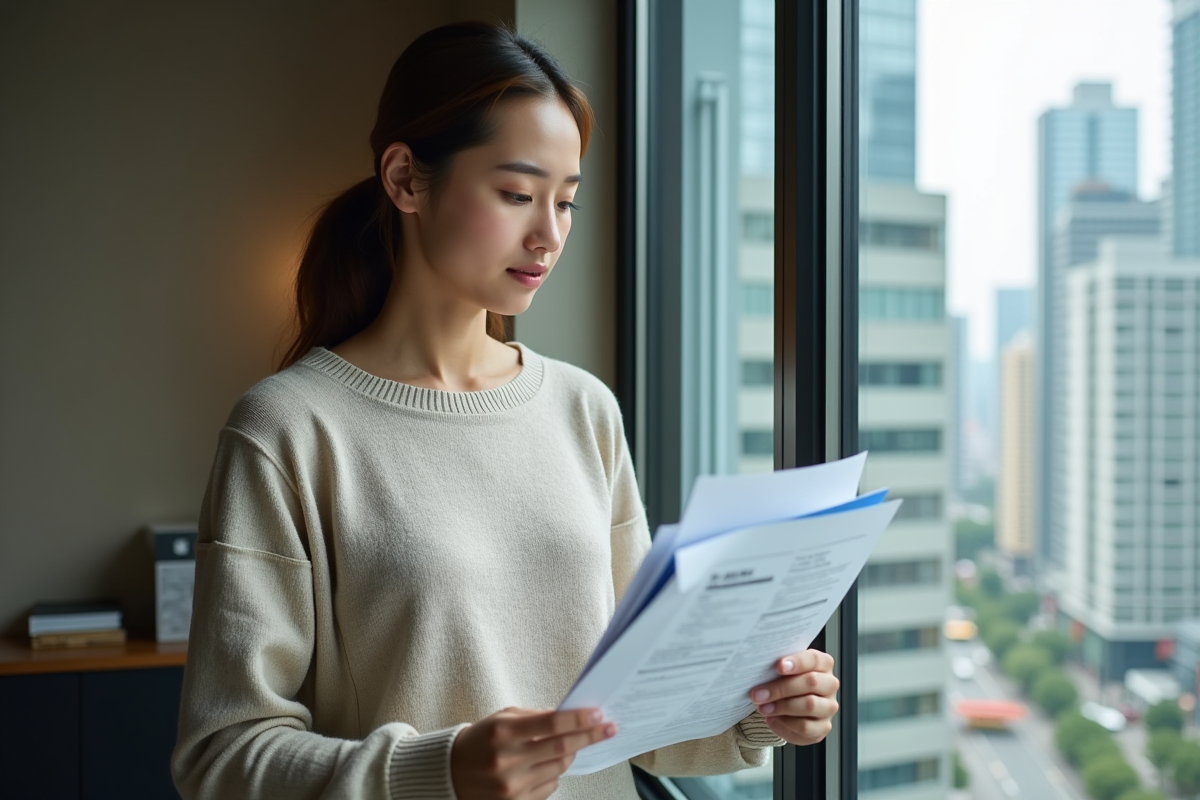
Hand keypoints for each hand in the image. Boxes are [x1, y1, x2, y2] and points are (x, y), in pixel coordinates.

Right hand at [451, 707, 616, 799]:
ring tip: (567, 745)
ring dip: (569, 754)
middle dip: (588, 736)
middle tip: (607, 728)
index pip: (551, 724)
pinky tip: (542, 765)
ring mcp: (511, 786)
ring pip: (559, 768)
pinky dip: (554, 773)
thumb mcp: (502, 718)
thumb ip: (535, 716)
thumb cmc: (480, 740)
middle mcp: (507, 761)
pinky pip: (550, 786)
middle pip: (561, 747)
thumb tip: (570, 716)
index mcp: (503, 733)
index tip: (598, 714)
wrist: (450, 773)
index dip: (578, 719)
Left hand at [749, 649, 838, 745]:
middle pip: (811, 682)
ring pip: (809, 705)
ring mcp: (829, 706)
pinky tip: (774, 719)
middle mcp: (830, 684)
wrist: (786, 708)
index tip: (779, 666)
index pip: (814, 659)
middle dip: (781, 688)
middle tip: (759, 693)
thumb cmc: (784, 683)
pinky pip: (806, 726)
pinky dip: (786, 723)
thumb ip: (778, 669)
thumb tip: (761, 669)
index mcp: (822, 664)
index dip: (798, 662)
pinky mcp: (823, 727)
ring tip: (763, 708)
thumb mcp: (781, 672)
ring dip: (782, 706)